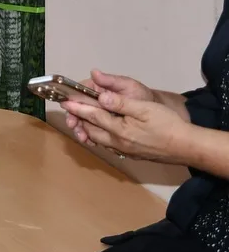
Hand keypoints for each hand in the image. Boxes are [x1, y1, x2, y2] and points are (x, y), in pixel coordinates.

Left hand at [62, 91, 194, 164]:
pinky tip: (101, 132)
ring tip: (80, 121)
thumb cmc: (166, 124)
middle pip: (91, 130)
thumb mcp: (144, 108)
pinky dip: (100, 137)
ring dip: (88, 130)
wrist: (187, 147)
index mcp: (119, 130)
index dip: (77, 108)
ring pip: (99, 139)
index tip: (64, 101)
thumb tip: (100, 96)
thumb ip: (120, 103)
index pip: (92, 116)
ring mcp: (124, 150)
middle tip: (70, 110)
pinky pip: (109, 145)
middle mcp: (118, 142)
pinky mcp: (132, 154)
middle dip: (79, 119)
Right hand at [64, 70, 154, 138]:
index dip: (72, 101)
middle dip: (75, 119)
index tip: (69, 110)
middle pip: (79, 108)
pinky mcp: (105, 125)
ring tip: (84, 139)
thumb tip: (94, 73)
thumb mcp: (128, 86)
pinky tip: (92, 142)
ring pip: (85, 121)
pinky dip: (91, 136)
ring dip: (81, 129)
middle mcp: (96, 101)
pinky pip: (94, 130)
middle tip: (76, 130)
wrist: (158, 115)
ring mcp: (100, 114)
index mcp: (98, 89)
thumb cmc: (142, 96)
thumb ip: (111, 81)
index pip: (79, 92)